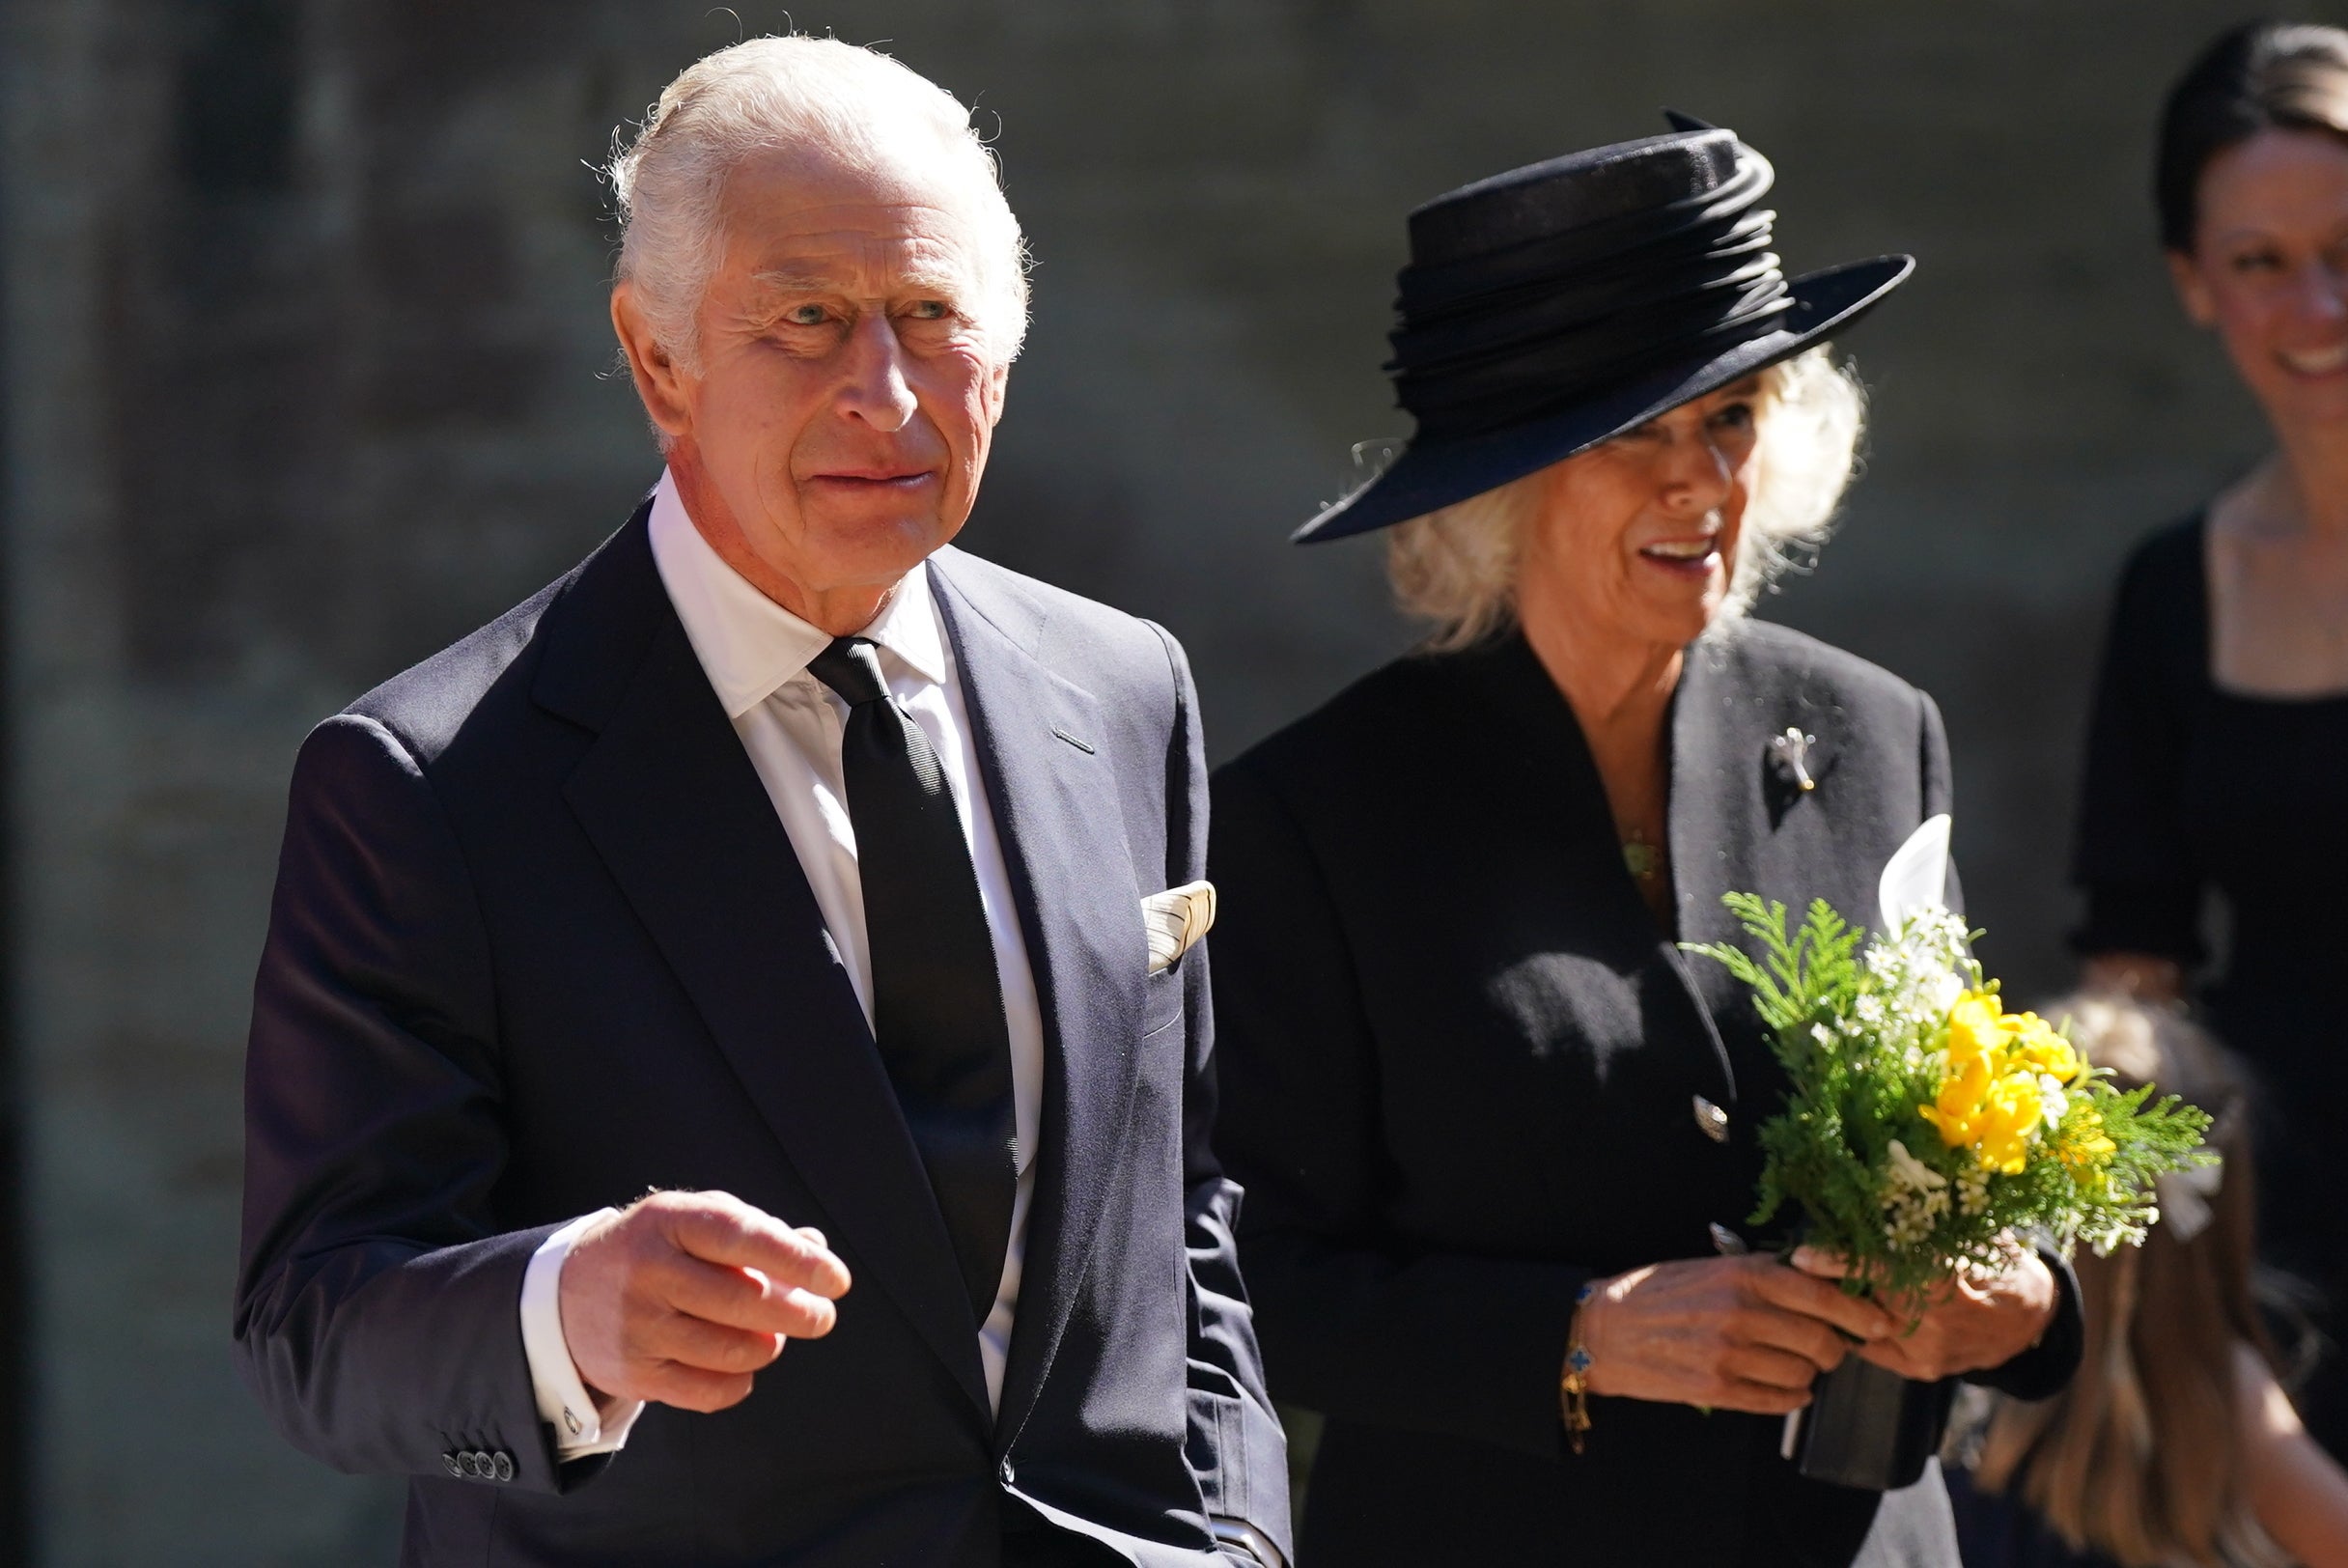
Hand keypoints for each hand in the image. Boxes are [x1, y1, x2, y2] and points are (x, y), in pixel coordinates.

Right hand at [559, 1189, 851, 1412]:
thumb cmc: (659, 1250)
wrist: (569, 1294)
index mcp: (670, 1221)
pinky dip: (740, 1382)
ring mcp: (638, 1325)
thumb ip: (759, 1232)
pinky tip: (742, 1365)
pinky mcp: (634, 1373)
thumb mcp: (697, 1222)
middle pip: (743, 1302)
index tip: (837, 1280)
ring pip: (731, 1351)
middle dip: (798, 1313)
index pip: (742, 1237)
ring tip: (773, 1335)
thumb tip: (817, 1250)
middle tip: (821, 1316)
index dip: (796, 1261)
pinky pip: (709, 1392)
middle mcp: (649, 1271)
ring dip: (769, 1347)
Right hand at [1576, 1254, 1896, 1414]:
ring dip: (1807, 1374)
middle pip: (1822, 1340)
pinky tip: (1777, 1386)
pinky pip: (1778, 1400)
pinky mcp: (1716, 1389)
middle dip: (1833, 1349)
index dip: (1860, 1312)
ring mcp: (1729, 1354)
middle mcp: (1741, 1312)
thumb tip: (1821, 1284)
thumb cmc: (1659, 1292)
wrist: (1604, 1329)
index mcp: (1743, 1274)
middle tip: (1826, 1348)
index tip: (1881, 1324)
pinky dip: (1788, 1397)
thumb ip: (1762, 1275)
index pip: (1822, 1294)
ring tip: (1789, 1365)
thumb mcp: (1711, 1265)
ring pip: (1804, 1374)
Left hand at [1791, 1240, 2054, 1381]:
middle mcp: (1934, 1320)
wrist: (2028, 1318)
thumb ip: (1922, 1222)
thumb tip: (1870, 1192)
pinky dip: (1857, 1325)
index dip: (1837, 1261)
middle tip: (1800, 1264)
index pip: (1877, 1269)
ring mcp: (1926, 1350)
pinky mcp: (1921, 1369)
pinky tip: (1849, 1307)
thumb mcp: (1964, 1234)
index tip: (1800, 1254)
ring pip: (1862, 1326)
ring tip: (1819, 1283)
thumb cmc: (1991, 1261)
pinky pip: (1871, 1347)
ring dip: (1840, 1304)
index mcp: (1945, 1278)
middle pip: (1862, 1300)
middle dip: (1830, 1282)